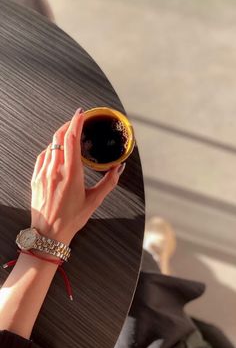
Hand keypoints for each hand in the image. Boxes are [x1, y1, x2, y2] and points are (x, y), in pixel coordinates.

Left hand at [30, 108, 125, 244]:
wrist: (48, 234)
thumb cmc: (71, 219)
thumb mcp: (94, 201)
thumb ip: (109, 182)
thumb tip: (119, 168)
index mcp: (71, 173)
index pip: (72, 138)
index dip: (76, 121)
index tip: (81, 113)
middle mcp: (55, 169)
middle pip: (59, 136)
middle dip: (68, 124)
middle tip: (77, 121)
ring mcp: (43, 173)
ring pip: (50, 145)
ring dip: (60, 137)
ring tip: (69, 137)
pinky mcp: (36, 178)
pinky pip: (42, 156)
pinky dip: (51, 149)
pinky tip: (56, 153)